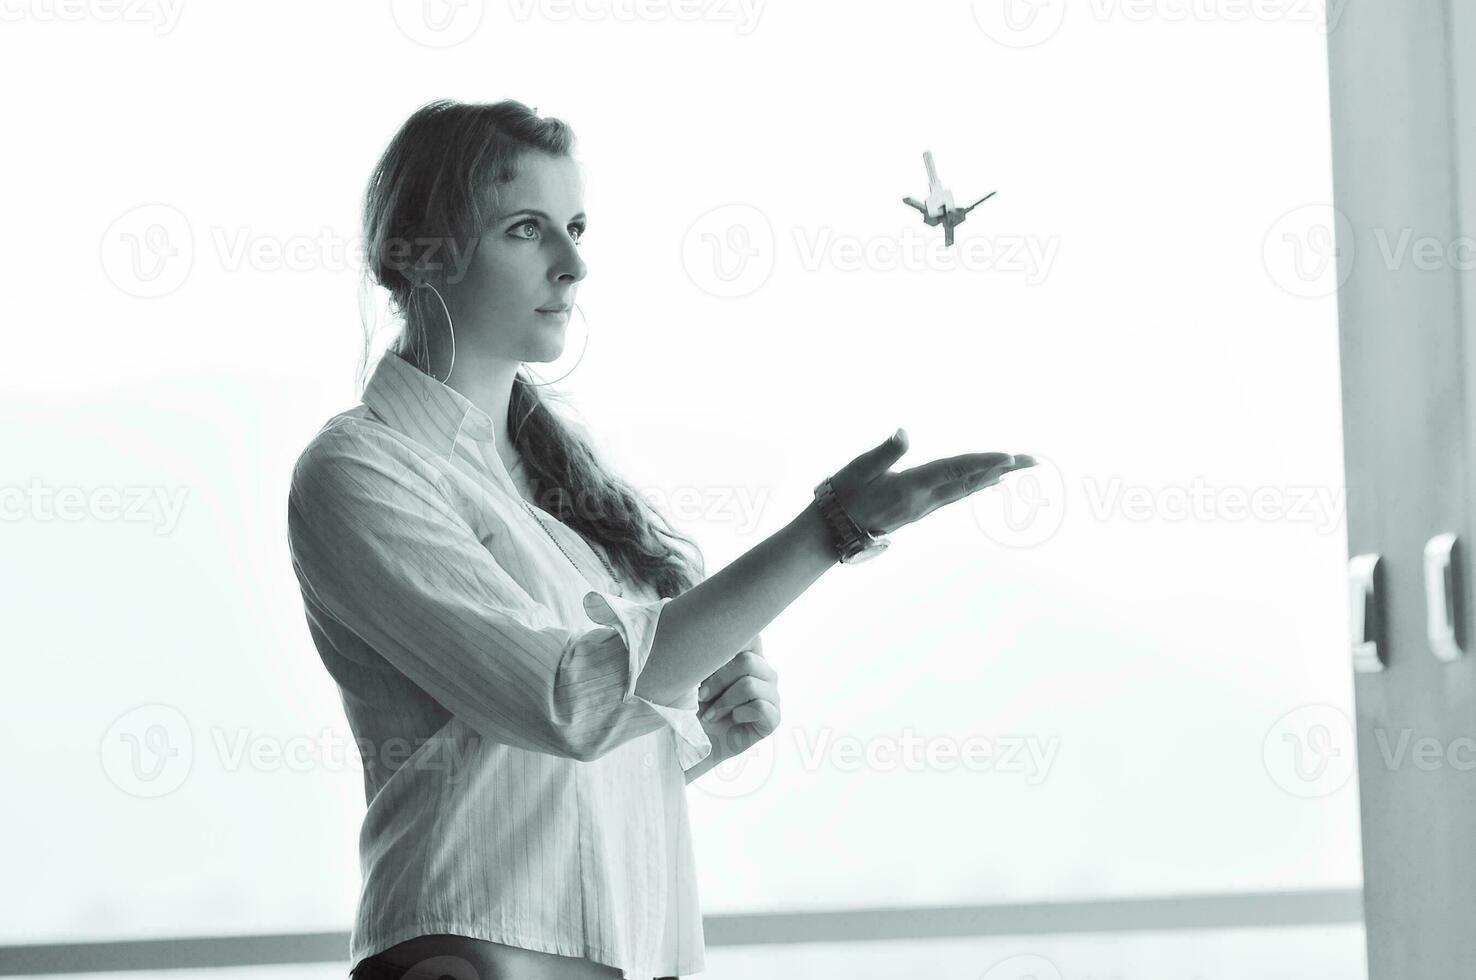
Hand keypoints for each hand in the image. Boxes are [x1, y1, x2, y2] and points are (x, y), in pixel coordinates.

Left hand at [695, 634, 779, 760]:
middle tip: (701, 695)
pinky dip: (739, 714)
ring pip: (750, 685)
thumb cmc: (689, 705)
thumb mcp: (695, 674)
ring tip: (710, 714)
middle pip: (748, 661)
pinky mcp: (773, 719)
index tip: (708, 660)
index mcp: (748, 656)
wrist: (688, 743)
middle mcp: (763, 673)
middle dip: (719, 679)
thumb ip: (712, 654)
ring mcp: (771, 695)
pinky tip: (731, 721)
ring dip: (724, 701)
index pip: (752, 637)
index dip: (732, 645)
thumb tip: (716, 633)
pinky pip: (761, 707)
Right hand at [831, 429, 1035, 534]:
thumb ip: (885, 452)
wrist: (835, 531)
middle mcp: (924, 500)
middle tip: (1034, 460)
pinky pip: (957, 495)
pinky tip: (992, 482)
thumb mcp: (859, 469)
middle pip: (971, 481)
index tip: (1010, 457)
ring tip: (1020, 466)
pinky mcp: (922, 509)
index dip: (983, 462)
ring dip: (996, 475)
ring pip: (967, 489)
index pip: (954, 471)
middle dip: (1003, 469)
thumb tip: (904, 432)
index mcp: (911, 487)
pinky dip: (978, 485)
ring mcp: (925, 507)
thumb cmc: (843, 495)